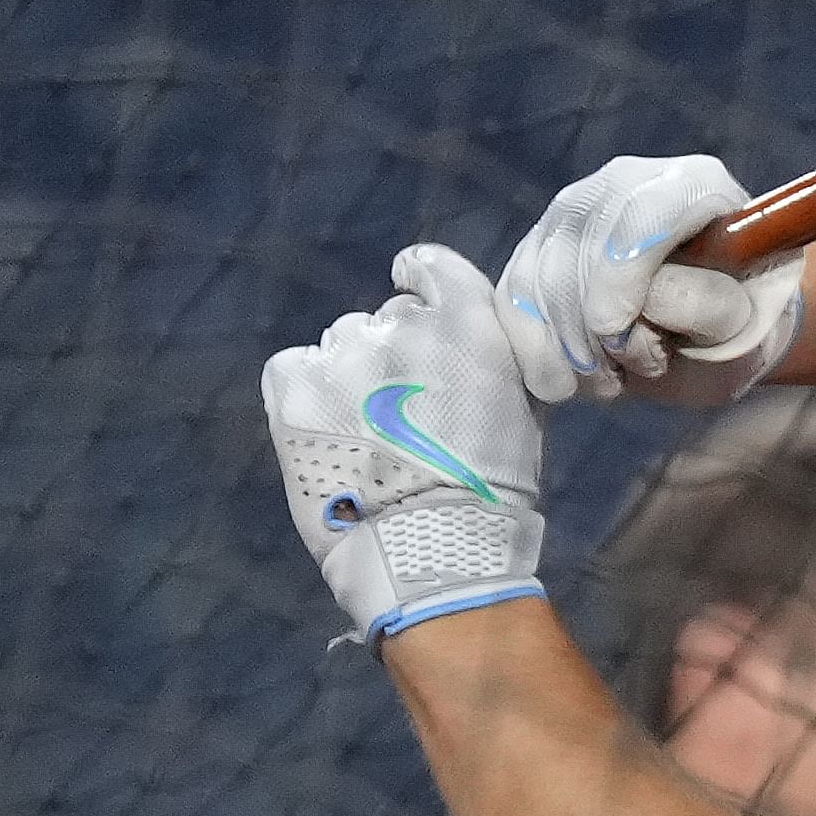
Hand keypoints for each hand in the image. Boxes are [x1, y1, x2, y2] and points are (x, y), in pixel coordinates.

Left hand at [263, 244, 548, 643]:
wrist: (431, 548)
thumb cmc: (494, 490)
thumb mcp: (523, 410)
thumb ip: (496, 360)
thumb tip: (478, 347)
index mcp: (466, 323)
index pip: (431, 267)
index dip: (423, 283)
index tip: (422, 309)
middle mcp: (401, 324)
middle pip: (388, 318)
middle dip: (397, 352)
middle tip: (406, 408)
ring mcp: (343, 355)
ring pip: (342, 343)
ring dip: (353, 374)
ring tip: (364, 430)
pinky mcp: (294, 389)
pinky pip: (292, 367)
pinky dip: (304, 387)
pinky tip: (323, 424)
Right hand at [493, 153, 803, 406]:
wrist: (710, 335)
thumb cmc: (739, 327)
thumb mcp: (746, 323)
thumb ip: (709, 304)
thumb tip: (648, 300)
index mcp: (695, 183)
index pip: (643, 214)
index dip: (621, 276)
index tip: (618, 334)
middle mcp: (627, 181)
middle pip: (581, 246)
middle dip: (597, 326)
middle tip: (636, 369)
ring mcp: (574, 210)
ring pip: (539, 275)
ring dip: (567, 346)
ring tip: (610, 380)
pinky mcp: (536, 246)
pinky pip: (511, 297)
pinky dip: (533, 348)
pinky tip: (566, 379)